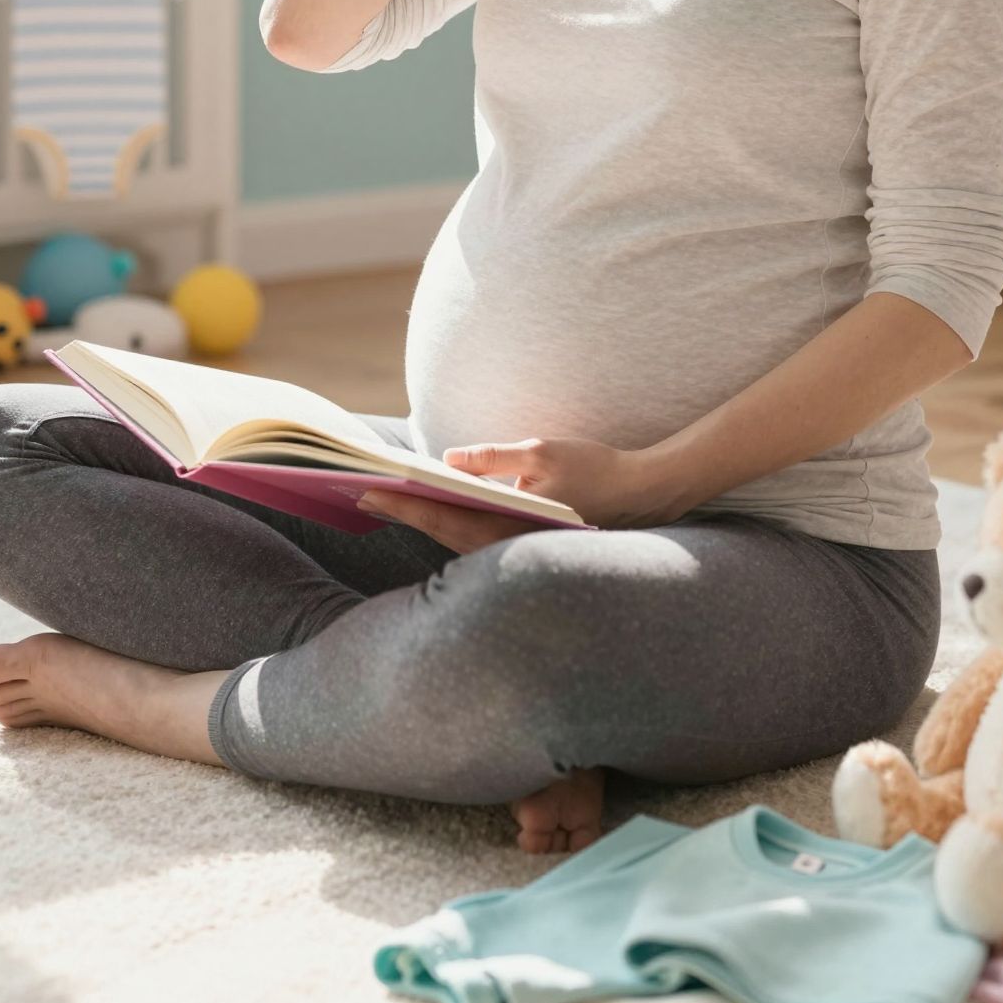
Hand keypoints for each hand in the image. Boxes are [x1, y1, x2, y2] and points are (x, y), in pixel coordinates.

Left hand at [356, 436, 669, 554]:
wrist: (643, 495)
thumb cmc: (595, 470)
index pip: (441, 516)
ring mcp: (516, 550)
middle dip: (401, 513)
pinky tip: (431, 509)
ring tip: (385, 501)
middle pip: (441, 531)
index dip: (401, 505)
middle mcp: (507, 547)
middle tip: (359, 495)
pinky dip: (447, 524)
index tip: (366, 493)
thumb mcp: (543, 452)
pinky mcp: (524, 545)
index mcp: (508, 527)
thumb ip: (493, 457)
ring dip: (421, 520)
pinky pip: (474, 538)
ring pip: (456, 538)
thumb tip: (448, 460)